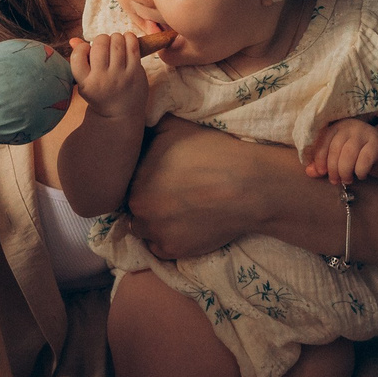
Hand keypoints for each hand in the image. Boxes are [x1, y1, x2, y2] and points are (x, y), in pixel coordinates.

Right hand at [68, 33, 148, 121]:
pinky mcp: (135, 73)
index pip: (77, 55)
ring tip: (116, 42)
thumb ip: (80, 61)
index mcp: (85, 83)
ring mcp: (120, 76)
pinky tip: (127, 39)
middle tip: (105, 44)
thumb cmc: (101, 94)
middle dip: (102, 39)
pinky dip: (130, 37)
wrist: (121, 115)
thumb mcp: (85, 83)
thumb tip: (74, 40)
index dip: (82, 47)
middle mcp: (102, 79)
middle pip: (99, 44)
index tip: (88, 50)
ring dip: (116, 37)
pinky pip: (133, 47)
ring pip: (117, 42)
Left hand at [126, 117, 296, 259]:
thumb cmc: (212, 152)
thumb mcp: (174, 126)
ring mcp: (155, 232)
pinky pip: (160, 248)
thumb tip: (135, 126)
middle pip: (136, 207)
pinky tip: (187, 226)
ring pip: (145, 230)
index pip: (130, 182)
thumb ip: (147, 127)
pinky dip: (170, 240)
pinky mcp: (173, 250)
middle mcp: (138, 209)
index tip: (164, 177)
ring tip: (181, 211)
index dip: (146, 178)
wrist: (247, 186)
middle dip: (150, 201)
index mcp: (134, 179)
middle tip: (174, 194)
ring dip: (156, 223)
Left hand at [307, 118, 377, 187]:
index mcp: (337, 126)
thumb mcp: (338, 158)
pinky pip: (364, 161)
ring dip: (345, 172)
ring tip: (347, 179)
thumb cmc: (358, 156)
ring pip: (348, 154)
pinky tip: (361, 175)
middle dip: (333, 168)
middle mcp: (351, 126)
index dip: (319, 157)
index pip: (323, 140)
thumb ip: (323, 164)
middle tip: (335, 180)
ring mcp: (366, 132)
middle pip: (335, 148)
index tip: (321, 172)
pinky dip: (360, 172)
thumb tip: (309, 172)